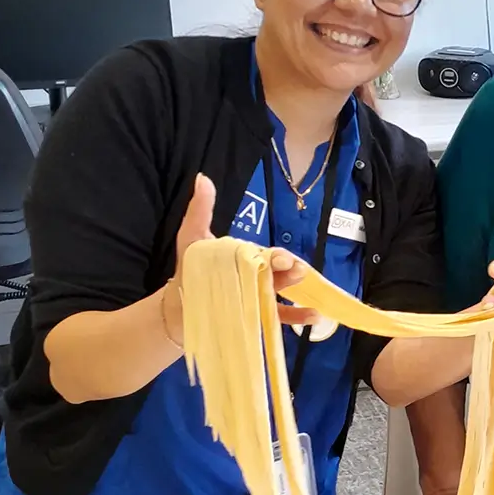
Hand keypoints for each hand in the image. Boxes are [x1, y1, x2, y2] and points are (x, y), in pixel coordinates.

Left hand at [163, 176, 316, 341]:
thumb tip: (202, 178)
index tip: (281, 258)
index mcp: (247, 256)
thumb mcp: (193, 237)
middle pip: (277, 270)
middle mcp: (257, 274)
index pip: (266, 253)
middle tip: (294, 268)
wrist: (179, 305)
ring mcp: (259, 295)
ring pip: (281, 288)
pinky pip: (280, 316)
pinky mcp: (258, 316)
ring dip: (294, 284)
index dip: (275, 255)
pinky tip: (314, 315)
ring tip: (301, 281)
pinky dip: (298, 315)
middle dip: (288, 268)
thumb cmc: (191, 270)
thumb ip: (201, 210)